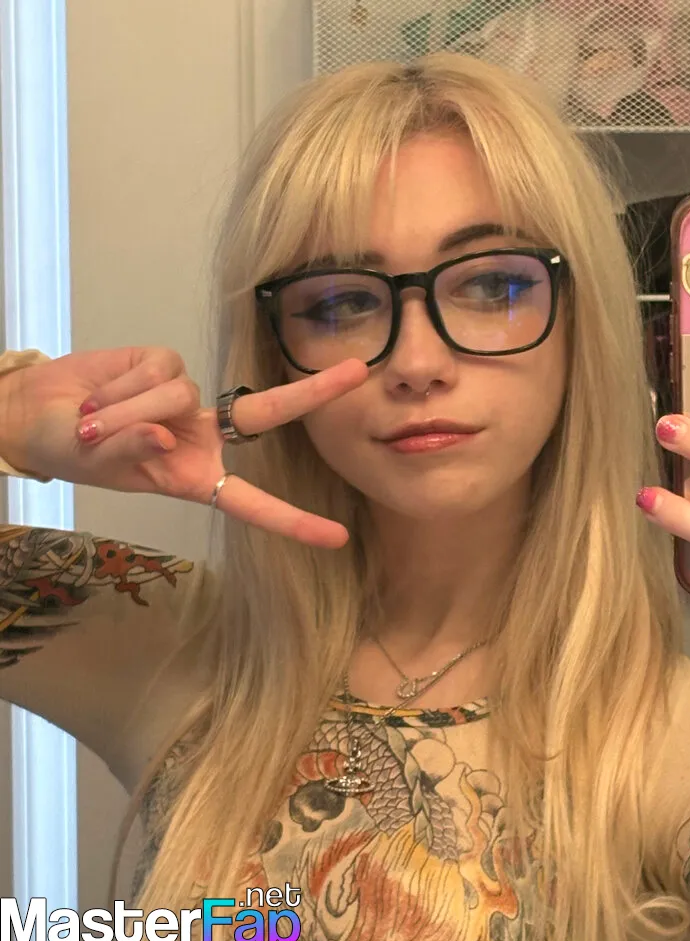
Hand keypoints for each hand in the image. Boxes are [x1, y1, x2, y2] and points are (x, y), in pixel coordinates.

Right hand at [0, 346, 367, 547]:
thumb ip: (128, 452)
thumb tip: (162, 431)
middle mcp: (202, 436)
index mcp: (196, 478)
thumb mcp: (95, 468)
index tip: (338, 538)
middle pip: (267, 413)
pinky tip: (100, 393)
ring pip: (180, 391)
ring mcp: (186, 397)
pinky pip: (158, 366)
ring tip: (92, 419)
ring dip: (128, 406)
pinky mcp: (164, 361)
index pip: (252, 502)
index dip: (293, 521)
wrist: (36, 415)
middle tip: (361, 372)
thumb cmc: (69, 454)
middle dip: (313, 391)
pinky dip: (123, 383)